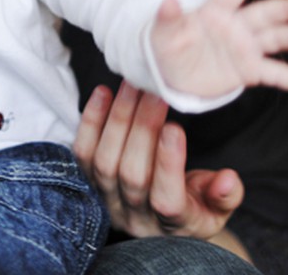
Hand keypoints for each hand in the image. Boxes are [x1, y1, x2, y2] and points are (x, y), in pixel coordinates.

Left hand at [74, 81, 243, 238]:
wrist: (156, 219)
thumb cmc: (193, 206)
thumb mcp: (216, 207)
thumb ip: (224, 195)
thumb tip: (229, 179)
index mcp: (173, 225)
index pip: (167, 200)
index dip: (168, 164)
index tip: (174, 127)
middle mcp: (135, 216)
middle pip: (132, 174)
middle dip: (142, 129)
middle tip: (153, 93)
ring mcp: (107, 200)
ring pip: (105, 161)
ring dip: (118, 119)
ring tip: (132, 86)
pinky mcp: (87, 181)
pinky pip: (83, 152)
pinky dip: (90, 121)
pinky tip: (102, 93)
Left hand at [151, 0, 287, 97]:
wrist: (175, 74)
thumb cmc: (168, 45)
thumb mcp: (162, 32)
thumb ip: (168, 17)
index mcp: (214, 11)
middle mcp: (236, 25)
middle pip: (264, 13)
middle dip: (283, 8)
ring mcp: (246, 47)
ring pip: (277, 38)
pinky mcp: (250, 70)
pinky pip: (274, 72)